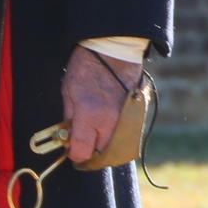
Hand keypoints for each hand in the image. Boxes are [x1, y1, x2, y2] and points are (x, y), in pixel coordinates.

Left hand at [63, 48, 140, 163]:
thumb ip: (70, 119)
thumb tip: (68, 140)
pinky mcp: (138, 115)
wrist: (113, 51)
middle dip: (91, 154)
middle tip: (84, 146)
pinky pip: (128, 136)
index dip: (74, 155)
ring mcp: (127, 120)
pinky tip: (109, 127)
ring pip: (117, 148)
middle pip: (101, 155)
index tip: (72, 151)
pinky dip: (118, 136)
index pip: (82, 152)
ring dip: (106, 147)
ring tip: (97, 136)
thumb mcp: (68, 92)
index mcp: (90, 115)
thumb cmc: (87, 68)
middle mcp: (111, 122)